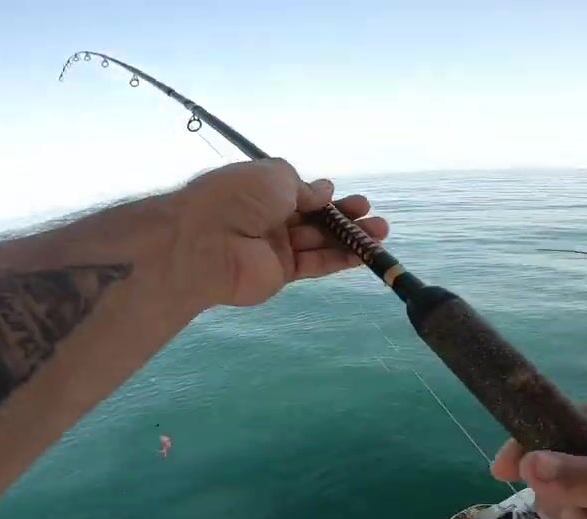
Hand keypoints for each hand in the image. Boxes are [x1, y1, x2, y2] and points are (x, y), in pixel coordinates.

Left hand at [174, 159, 388, 307]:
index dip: (324, 196)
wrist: (206, 241)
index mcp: (262, 191)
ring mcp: (275, 248)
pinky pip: (315, 264)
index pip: (299, 194)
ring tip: (381, 231)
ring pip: (318, 242)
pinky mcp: (280, 274)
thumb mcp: (275, 175)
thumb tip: (323, 190)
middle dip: (343, 216)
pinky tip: (364, 253)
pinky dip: (340, 258)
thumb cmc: (238, 197)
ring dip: (349, 237)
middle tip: (371, 214)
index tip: (347, 196)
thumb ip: (303, 186)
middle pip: (313, 219)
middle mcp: (268, 219)